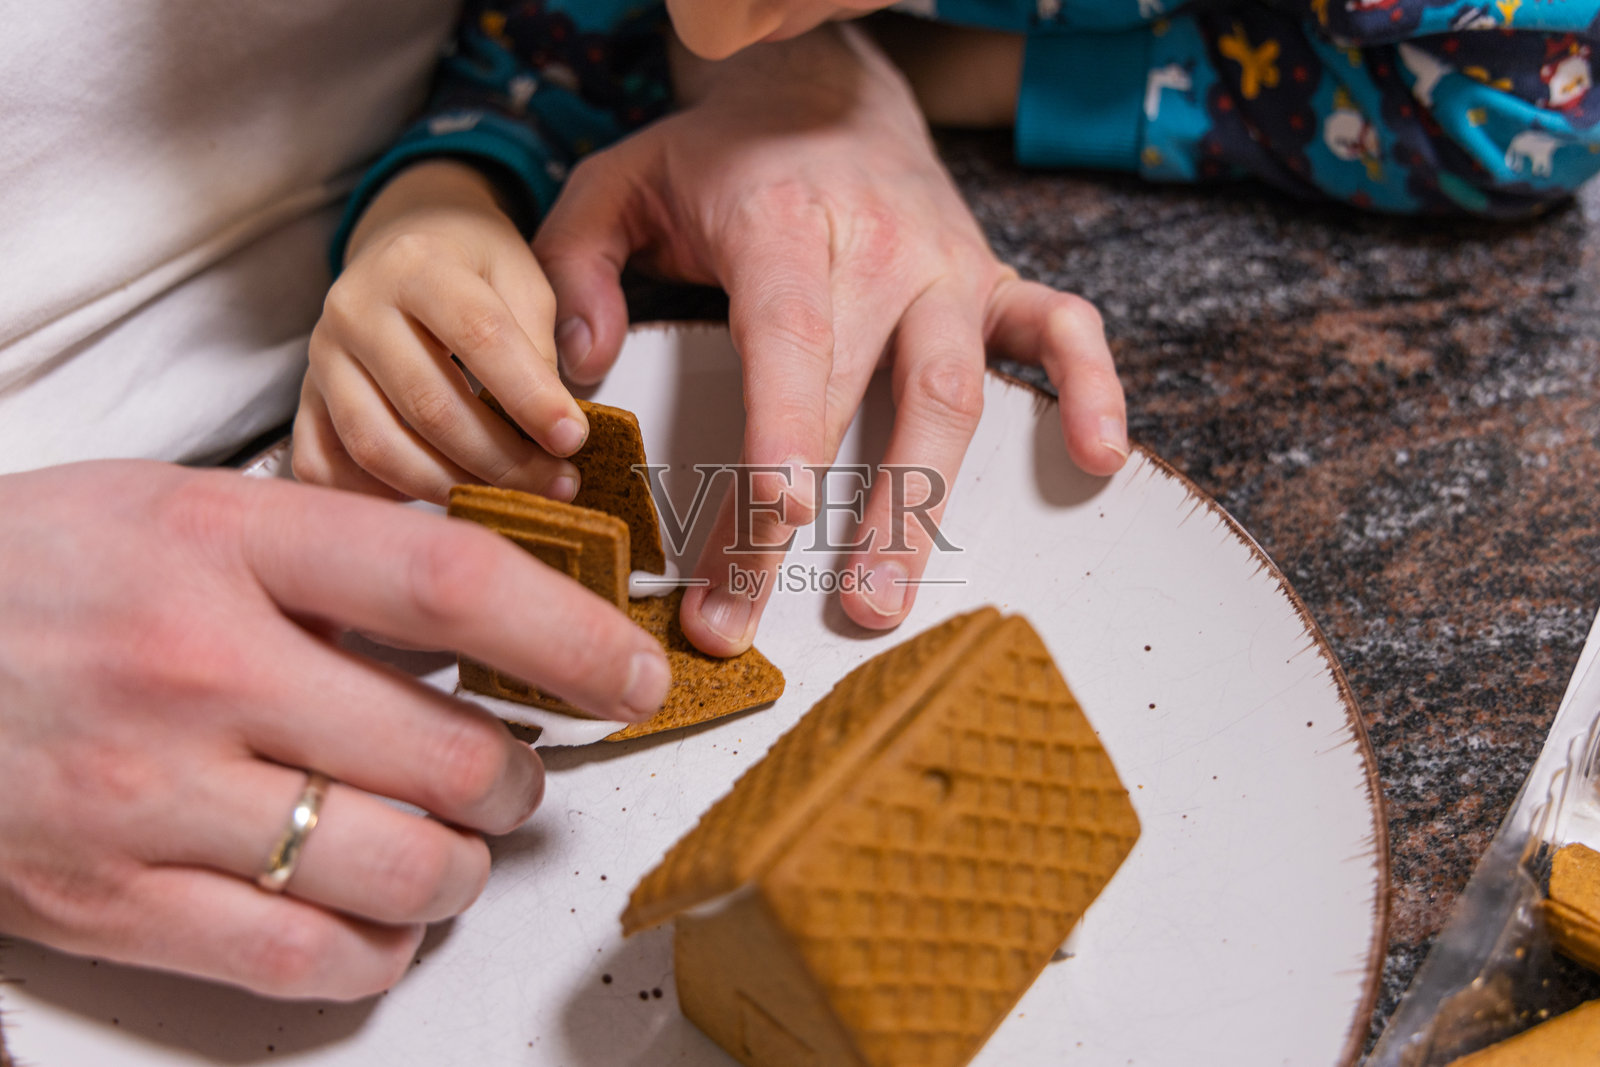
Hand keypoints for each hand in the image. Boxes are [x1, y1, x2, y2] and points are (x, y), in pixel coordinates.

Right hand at [0, 462, 668, 998]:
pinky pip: (308, 959)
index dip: (570, 635)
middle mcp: (196, 672)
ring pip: (399, 869)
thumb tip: (482, 602)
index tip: (630, 673)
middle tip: (520, 768)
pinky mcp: (114, 905)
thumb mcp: (181, 511)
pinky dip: (382, 944)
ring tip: (456, 838)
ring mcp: (150, 799)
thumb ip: (327, 551)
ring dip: (466, 864)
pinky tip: (380, 905)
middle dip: (522, 776)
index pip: (450, 582)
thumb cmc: (36, 575)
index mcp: (222, 547)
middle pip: (446, 752)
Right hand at [292, 160, 587, 504]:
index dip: (530, 397)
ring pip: (377, 447)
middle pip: (428, 405)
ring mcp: (321, 359)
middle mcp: (354, 309)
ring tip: (509, 499)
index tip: (573, 440)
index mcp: (417, 264)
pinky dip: (381, 497)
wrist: (404, 244)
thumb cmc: (475, 269)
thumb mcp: (522, 279)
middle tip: (558, 485)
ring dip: (450, 487)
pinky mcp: (305, 400)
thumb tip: (553, 434)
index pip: (480, 336)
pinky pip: (326, 469)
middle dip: (501, 460)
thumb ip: (539, 346)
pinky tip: (437, 494)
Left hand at [533, 25, 1127, 654]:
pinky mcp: (995, 280)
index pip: (788, 343)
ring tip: (879, 603)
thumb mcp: (621, 181)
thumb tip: (581, 369)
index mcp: (783, 225)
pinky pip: (1062, 329)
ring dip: (921, 504)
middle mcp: (879, 248)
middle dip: (812, 522)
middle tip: (758, 620)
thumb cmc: (721, 157)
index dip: (782, 436)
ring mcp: (948, 268)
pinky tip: (1095, 458)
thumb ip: (577, 264)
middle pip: (860, 398)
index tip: (767, 524)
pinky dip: (1092, 388)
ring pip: (952, 393)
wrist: (824, 89)